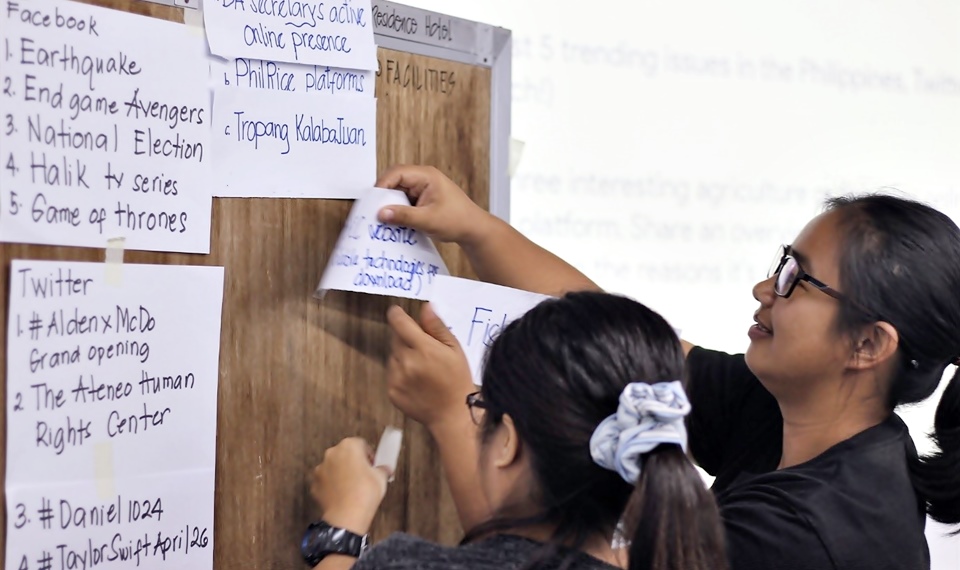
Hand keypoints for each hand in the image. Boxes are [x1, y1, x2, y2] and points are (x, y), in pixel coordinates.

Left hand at [310, 438, 389, 534]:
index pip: (361, 444)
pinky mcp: (315, 484)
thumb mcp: (381, 478)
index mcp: (349, 446)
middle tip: (364, 475)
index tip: (373, 465)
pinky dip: (332, 486)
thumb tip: (385, 470)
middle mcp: (332, 454)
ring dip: (341, 473)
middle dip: (354, 462)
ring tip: (352, 487)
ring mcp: (321, 469)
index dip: (369, 455)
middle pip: (345, 454)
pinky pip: (326, 481)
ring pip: (334, 467)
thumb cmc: (365, 493)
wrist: (347, 516)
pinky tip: (342, 495)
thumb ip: (382, 469)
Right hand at [375, 165, 492, 244]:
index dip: (382, 185)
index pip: (397, 173)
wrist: (474, 230)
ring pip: (398, 193)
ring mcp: (423, 189)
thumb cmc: (458, 220)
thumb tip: (381, 213)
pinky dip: (398, 211)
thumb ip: (404, 216)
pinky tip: (394, 223)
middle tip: (374, 211)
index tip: (373, 202)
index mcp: (427, 176)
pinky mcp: (422, 200)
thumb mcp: (428, 220)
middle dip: (384, 196)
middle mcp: (423, 179)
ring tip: (383, 219)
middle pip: (395, 182)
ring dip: (391, 205)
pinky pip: (404, 201)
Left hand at [386, 303, 475, 430]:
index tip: (397, 311)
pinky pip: (391, 373)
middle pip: (396, 339)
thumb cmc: (457, 379)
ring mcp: (397, 377)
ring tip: (422, 369)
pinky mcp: (391, 391)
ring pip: (393, 356)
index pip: (400, 323)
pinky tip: (416, 381)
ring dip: (403, 356)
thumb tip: (425, 307)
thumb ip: (437, 327)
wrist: (452, 415)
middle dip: (406, 338)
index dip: (396, 314)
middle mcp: (406, 361)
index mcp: (424, 348)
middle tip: (423, 349)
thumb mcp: (454, 349)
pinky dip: (400, 373)